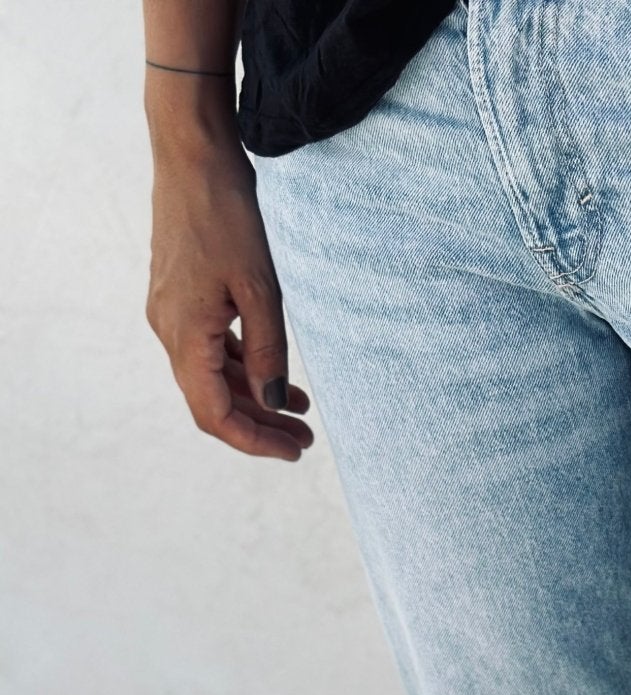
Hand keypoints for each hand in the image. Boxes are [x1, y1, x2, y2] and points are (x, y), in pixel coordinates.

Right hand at [145, 120, 312, 460]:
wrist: (192, 152)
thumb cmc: (226, 213)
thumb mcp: (259, 288)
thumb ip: (267, 351)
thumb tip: (275, 402)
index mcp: (183, 334)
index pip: (214, 413)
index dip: (255, 440)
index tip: (295, 449)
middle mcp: (169, 329)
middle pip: (213, 401)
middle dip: (260, 425)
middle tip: (305, 440)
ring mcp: (171, 311)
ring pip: (212, 376)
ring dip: (254, 397)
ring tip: (300, 411)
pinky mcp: (181, 295)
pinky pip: (209, 347)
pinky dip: (242, 366)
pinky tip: (274, 372)